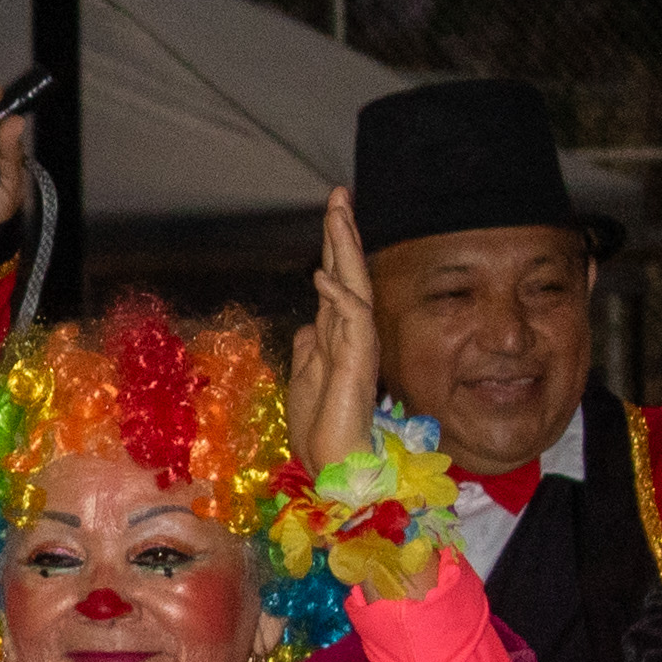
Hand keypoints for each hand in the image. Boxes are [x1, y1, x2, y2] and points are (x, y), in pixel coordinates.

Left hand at [285, 190, 379, 473]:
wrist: (334, 466)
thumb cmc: (322, 429)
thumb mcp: (305, 379)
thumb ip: (309, 349)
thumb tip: (309, 324)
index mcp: (337, 336)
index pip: (337, 280)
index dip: (334, 246)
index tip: (333, 209)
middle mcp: (350, 335)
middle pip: (348, 273)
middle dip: (342, 233)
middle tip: (339, 194)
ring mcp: (356, 348)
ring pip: (354, 286)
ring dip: (344, 251)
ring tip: (337, 214)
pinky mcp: (356, 366)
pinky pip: (351, 322)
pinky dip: (338, 297)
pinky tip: (323, 275)